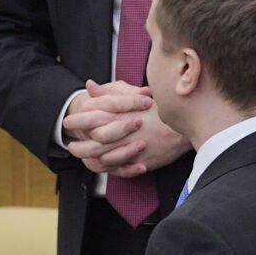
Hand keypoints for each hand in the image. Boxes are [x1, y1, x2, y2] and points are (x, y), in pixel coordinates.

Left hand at [65, 80, 188, 175]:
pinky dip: (108, 168)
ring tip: (80, 155)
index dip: (78, 119)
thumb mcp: (132, 95)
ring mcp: (132, 146)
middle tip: (69, 145)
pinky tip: (100, 165)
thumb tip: (90, 86)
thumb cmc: (159, 108)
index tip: (68, 120)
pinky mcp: (141, 159)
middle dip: (78, 143)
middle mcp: (124, 130)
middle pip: (93, 139)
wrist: (187, 121)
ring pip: (103, 156)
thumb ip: (110, 92)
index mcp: (120, 112)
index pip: (92, 115)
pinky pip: (119, 168)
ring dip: (88, 157)